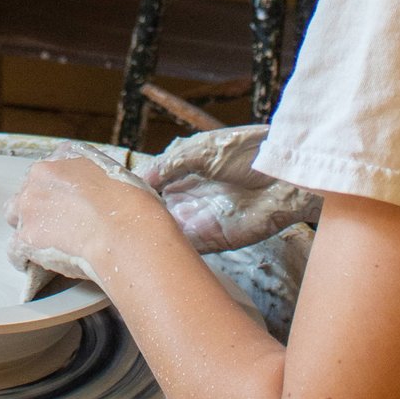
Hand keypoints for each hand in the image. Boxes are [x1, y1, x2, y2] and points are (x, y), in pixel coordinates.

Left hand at [5, 141, 161, 288]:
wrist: (123, 232)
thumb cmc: (131, 205)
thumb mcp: (122, 176)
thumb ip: (110, 179)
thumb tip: (128, 184)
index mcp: (63, 159)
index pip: (48, 170)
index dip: (56, 188)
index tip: (64, 201)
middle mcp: (40, 177)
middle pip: (27, 191)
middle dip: (38, 206)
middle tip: (57, 224)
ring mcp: (30, 206)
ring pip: (16, 216)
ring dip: (28, 228)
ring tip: (44, 243)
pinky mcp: (26, 236)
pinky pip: (14, 249)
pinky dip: (22, 257)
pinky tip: (33, 262)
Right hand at [133, 125, 320, 252]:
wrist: (285, 174)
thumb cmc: (248, 152)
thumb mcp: (203, 149)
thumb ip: (172, 163)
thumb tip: (143, 177)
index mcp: (184, 173)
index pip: (151, 185)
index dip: (135, 190)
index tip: (114, 194)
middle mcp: (189, 198)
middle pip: (155, 212)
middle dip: (138, 217)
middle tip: (115, 221)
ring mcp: (201, 220)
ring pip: (168, 232)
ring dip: (153, 235)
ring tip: (130, 236)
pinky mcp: (216, 239)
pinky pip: (189, 248)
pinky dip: (173, 249)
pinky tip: (156, 245)